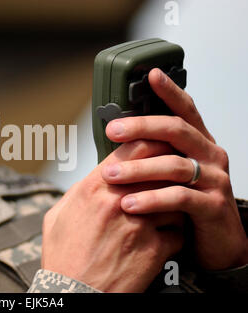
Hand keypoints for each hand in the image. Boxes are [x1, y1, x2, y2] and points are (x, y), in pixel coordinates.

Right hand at [42, 139, 184, 291]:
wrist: (72, 292)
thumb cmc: (64, 256)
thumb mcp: (58, 215)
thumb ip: (78, 192)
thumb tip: (94, 180)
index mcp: (94, 189)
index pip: (134, 149)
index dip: (150, 141)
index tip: (155, 143)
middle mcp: (118, 202)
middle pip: (160, 167)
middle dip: (168, 166)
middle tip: (169, 171)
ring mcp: (140, 225)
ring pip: (174, 198)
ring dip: (172, 201)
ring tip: (164, 209)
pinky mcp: (155, 250)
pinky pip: (178, 231)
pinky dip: (173, 232)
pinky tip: (161, 237)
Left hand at [102, 68, 247, 269]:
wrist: (219, 243)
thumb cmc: (190, 205)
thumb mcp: (173, 174)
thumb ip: (155, 155)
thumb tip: (117, 141)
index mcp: (199, 144)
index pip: (185, 111)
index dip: (169, 91)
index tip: (150, 75)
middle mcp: (210, 155)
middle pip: (176, 131)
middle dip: (141, 127)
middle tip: (112, 130)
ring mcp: (215, 179)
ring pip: (173, 165)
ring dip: (137, 169)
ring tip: (109, 175)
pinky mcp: (213, 206)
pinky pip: (179, 198)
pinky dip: (151, 200)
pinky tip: (129, 204)